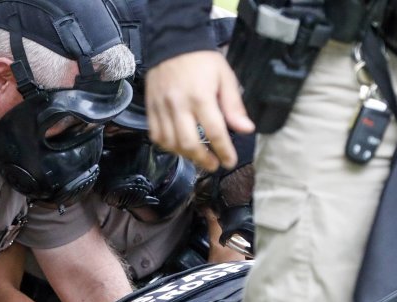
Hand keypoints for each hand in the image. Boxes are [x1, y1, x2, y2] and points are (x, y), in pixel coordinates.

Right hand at [146, 50, 254, 171]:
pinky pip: (156, 136)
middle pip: (189, 144)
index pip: (214, 132)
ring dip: (185, 155)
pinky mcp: (151, 109)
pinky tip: (178, 146)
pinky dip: (168, 146)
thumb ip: (233, 105)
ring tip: (197, 156)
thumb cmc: (202, 60)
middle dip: (203, 159)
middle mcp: (179, 105)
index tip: (229, 161)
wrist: (172, 42)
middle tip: (213, 164)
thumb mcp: (225, 77)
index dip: (224, 151)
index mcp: (201, 97)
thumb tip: (246, 129)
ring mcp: (162, 108)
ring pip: (171, 144)